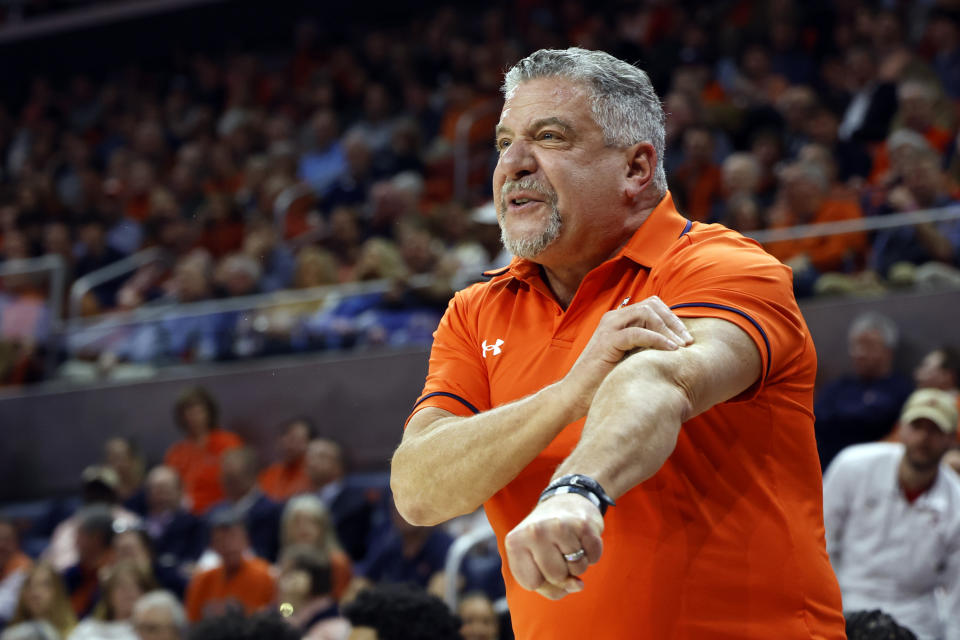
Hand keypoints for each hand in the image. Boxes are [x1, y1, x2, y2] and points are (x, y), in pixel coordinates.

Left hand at [504, 492, 603, 599]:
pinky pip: (594, 558)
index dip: (542, 580)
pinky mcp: (583, 525)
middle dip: (562, 572)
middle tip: (558, 551)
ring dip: (578, 563)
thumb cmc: (545, 538)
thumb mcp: (534, 561)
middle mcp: (534, 532)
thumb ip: (551, 586)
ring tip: (569, 544)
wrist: (565, 500)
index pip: (532, 583)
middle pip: (556, 577)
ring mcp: (559, 527)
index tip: (541, 563)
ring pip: (577, 570)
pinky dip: (592, 554)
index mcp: (515, 542)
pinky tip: (582, 539)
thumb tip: (578, 586)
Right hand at [562, 296, 692, 416]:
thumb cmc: (603, 380)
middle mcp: (613, 318)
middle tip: (688, 341)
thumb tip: (676, 348)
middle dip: (673, 321)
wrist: (576, 395)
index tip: (686, 339)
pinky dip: (657, 339)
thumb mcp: (629, 358)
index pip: (652, 305)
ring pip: (647, 313)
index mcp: (619, 320)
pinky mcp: (607, 341)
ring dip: (668, 329)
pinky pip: (638, 332)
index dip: (672, 318)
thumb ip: (645, 347)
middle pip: (652, 305)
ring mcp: (609, 327)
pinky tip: (671, 350)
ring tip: (681, 346)